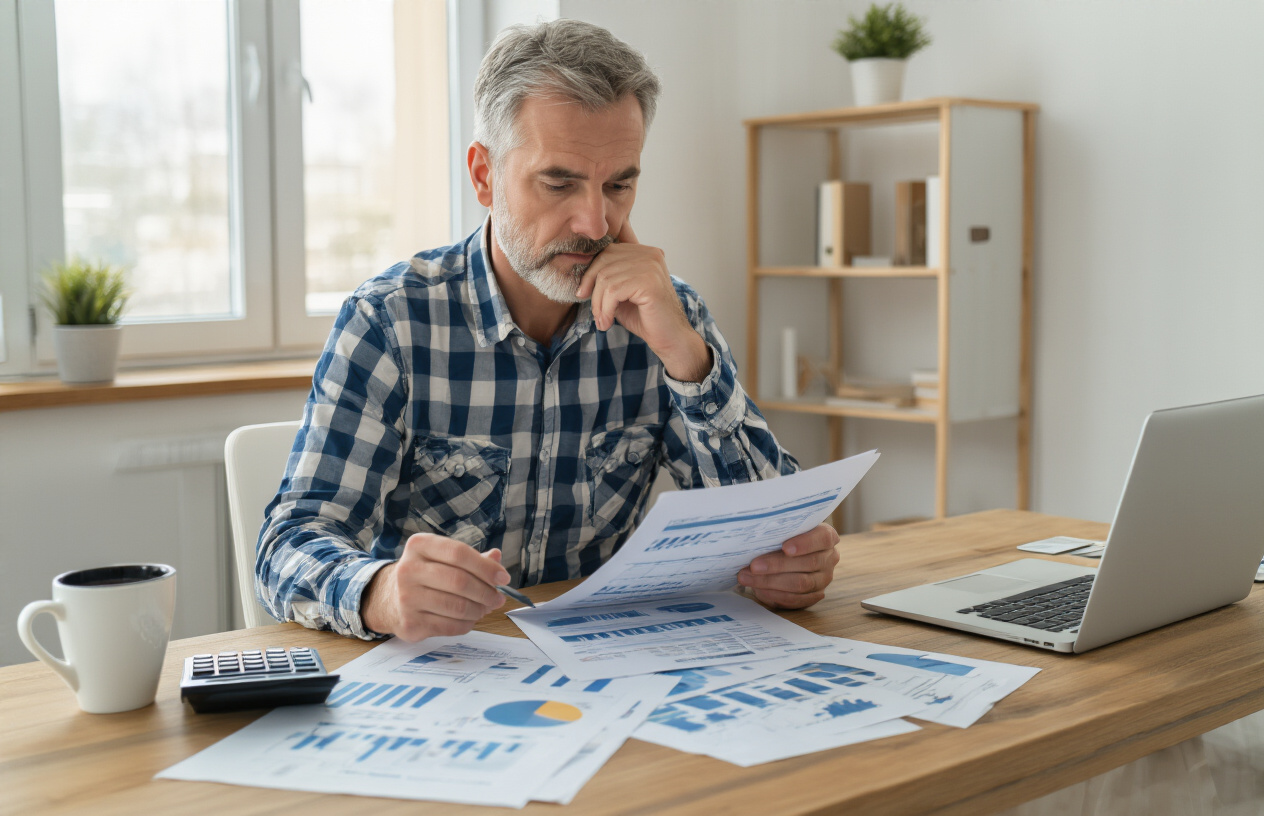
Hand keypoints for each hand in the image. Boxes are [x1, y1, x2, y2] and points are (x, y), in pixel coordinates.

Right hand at [361, 533, 507, 640]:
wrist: (390, 599)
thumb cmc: (426, 574)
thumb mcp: (444, 558)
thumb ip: (472, 558)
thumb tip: (496, 558)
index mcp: (419, 545)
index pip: (458, 553)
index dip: (486, 567)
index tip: (503, 578)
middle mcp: (408, 569)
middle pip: (459, 581)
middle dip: (486, 592)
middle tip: (498, 598)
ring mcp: (406, 598)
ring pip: (457, 606)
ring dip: (479, 610)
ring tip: (485, 608)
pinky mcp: (410, 623)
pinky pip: (450, 626)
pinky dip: (467, 624)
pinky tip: (470, 618)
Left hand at [575, 220, 711, 381]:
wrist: (670, 339)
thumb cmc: (645, 317)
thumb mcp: (621, 292)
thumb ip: (607, 278)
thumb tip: (579, 272)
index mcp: (644, 252)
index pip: (607, 251)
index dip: (590, 272)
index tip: (584, 294)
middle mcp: (650, 254)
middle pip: (604, 260)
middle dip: (591, 287)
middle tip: (594, 311)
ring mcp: (651, 266)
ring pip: (605, 278)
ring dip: (598, 304)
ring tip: (603, 321)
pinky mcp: (649, 282)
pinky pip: (612, 291)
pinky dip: (605, 309)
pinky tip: (608, 322)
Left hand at [737, 524, 840, 608]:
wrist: (790, 555)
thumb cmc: (785, 537)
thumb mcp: (785, 530)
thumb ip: (779, 532)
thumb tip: (755, 539)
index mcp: (826, 536)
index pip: (822, 538)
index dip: (804, 543)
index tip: (785, 548)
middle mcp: (829, 558)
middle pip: (808, 563)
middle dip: (777, 565)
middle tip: (753, 566)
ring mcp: (824, 579)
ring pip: (801, 584)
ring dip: (771, 582)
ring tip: (747, 577)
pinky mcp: (814, 596)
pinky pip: (796, 599)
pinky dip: (775, 595)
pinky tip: (759, 589)